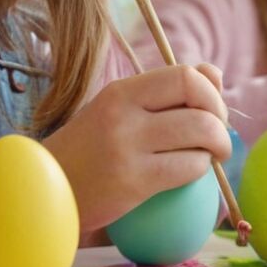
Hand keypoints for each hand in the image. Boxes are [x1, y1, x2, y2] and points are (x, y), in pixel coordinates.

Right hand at [42, 64, 230, 232]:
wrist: (46, 192)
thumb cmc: (87, 151)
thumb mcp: (117, 111)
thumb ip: (165, 92)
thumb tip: (215, 74)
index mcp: (121, 91)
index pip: (185, 75)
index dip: (210, 93)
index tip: (210, 111)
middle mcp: (124, 113)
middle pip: (199, 101)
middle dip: (220, 120)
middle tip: (216, 139)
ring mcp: (128, 147)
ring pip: (201, 134)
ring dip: (216, 148)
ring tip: (207, 158)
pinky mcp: (133, 182)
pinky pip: (188, 169)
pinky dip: (199, 170)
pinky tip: (189, 176)